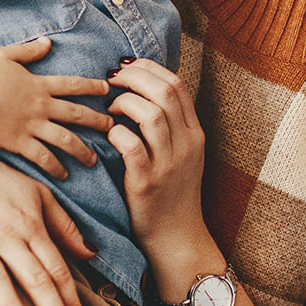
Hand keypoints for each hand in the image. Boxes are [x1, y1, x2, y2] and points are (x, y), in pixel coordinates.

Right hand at [0, 36, 112, 178]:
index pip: (73, 85)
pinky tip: (64, 175)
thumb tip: (48, 42)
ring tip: (94, 160)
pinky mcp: (18, 142)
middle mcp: (40, 106)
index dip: (92, 87)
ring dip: (82, 150)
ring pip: (65, 139)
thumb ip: (29, 50)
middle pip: (77, 114)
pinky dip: (55, 166)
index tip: (107, 90)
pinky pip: (42, 157)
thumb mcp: (4, 55)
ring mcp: (30, 126)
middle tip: (112, 127)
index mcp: (39, 84)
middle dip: (97, 121)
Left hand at [107, 60, 212, 270]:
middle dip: (134, 78)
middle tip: (111, 81)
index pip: (177, 85)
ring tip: (110, 109)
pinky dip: (118, 133)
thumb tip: (143, 89)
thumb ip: (170, 125)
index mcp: (195, 134)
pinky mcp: (148, 183)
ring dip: (125, 103)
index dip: (149, 68)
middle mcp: (187, 145)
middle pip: (165, 92)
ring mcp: (170, 164)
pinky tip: (110, 134)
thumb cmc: (172, 193)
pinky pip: (133, 147)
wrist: (177, 237)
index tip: (126, 68)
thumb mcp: (182, 154)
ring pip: (153, 115)